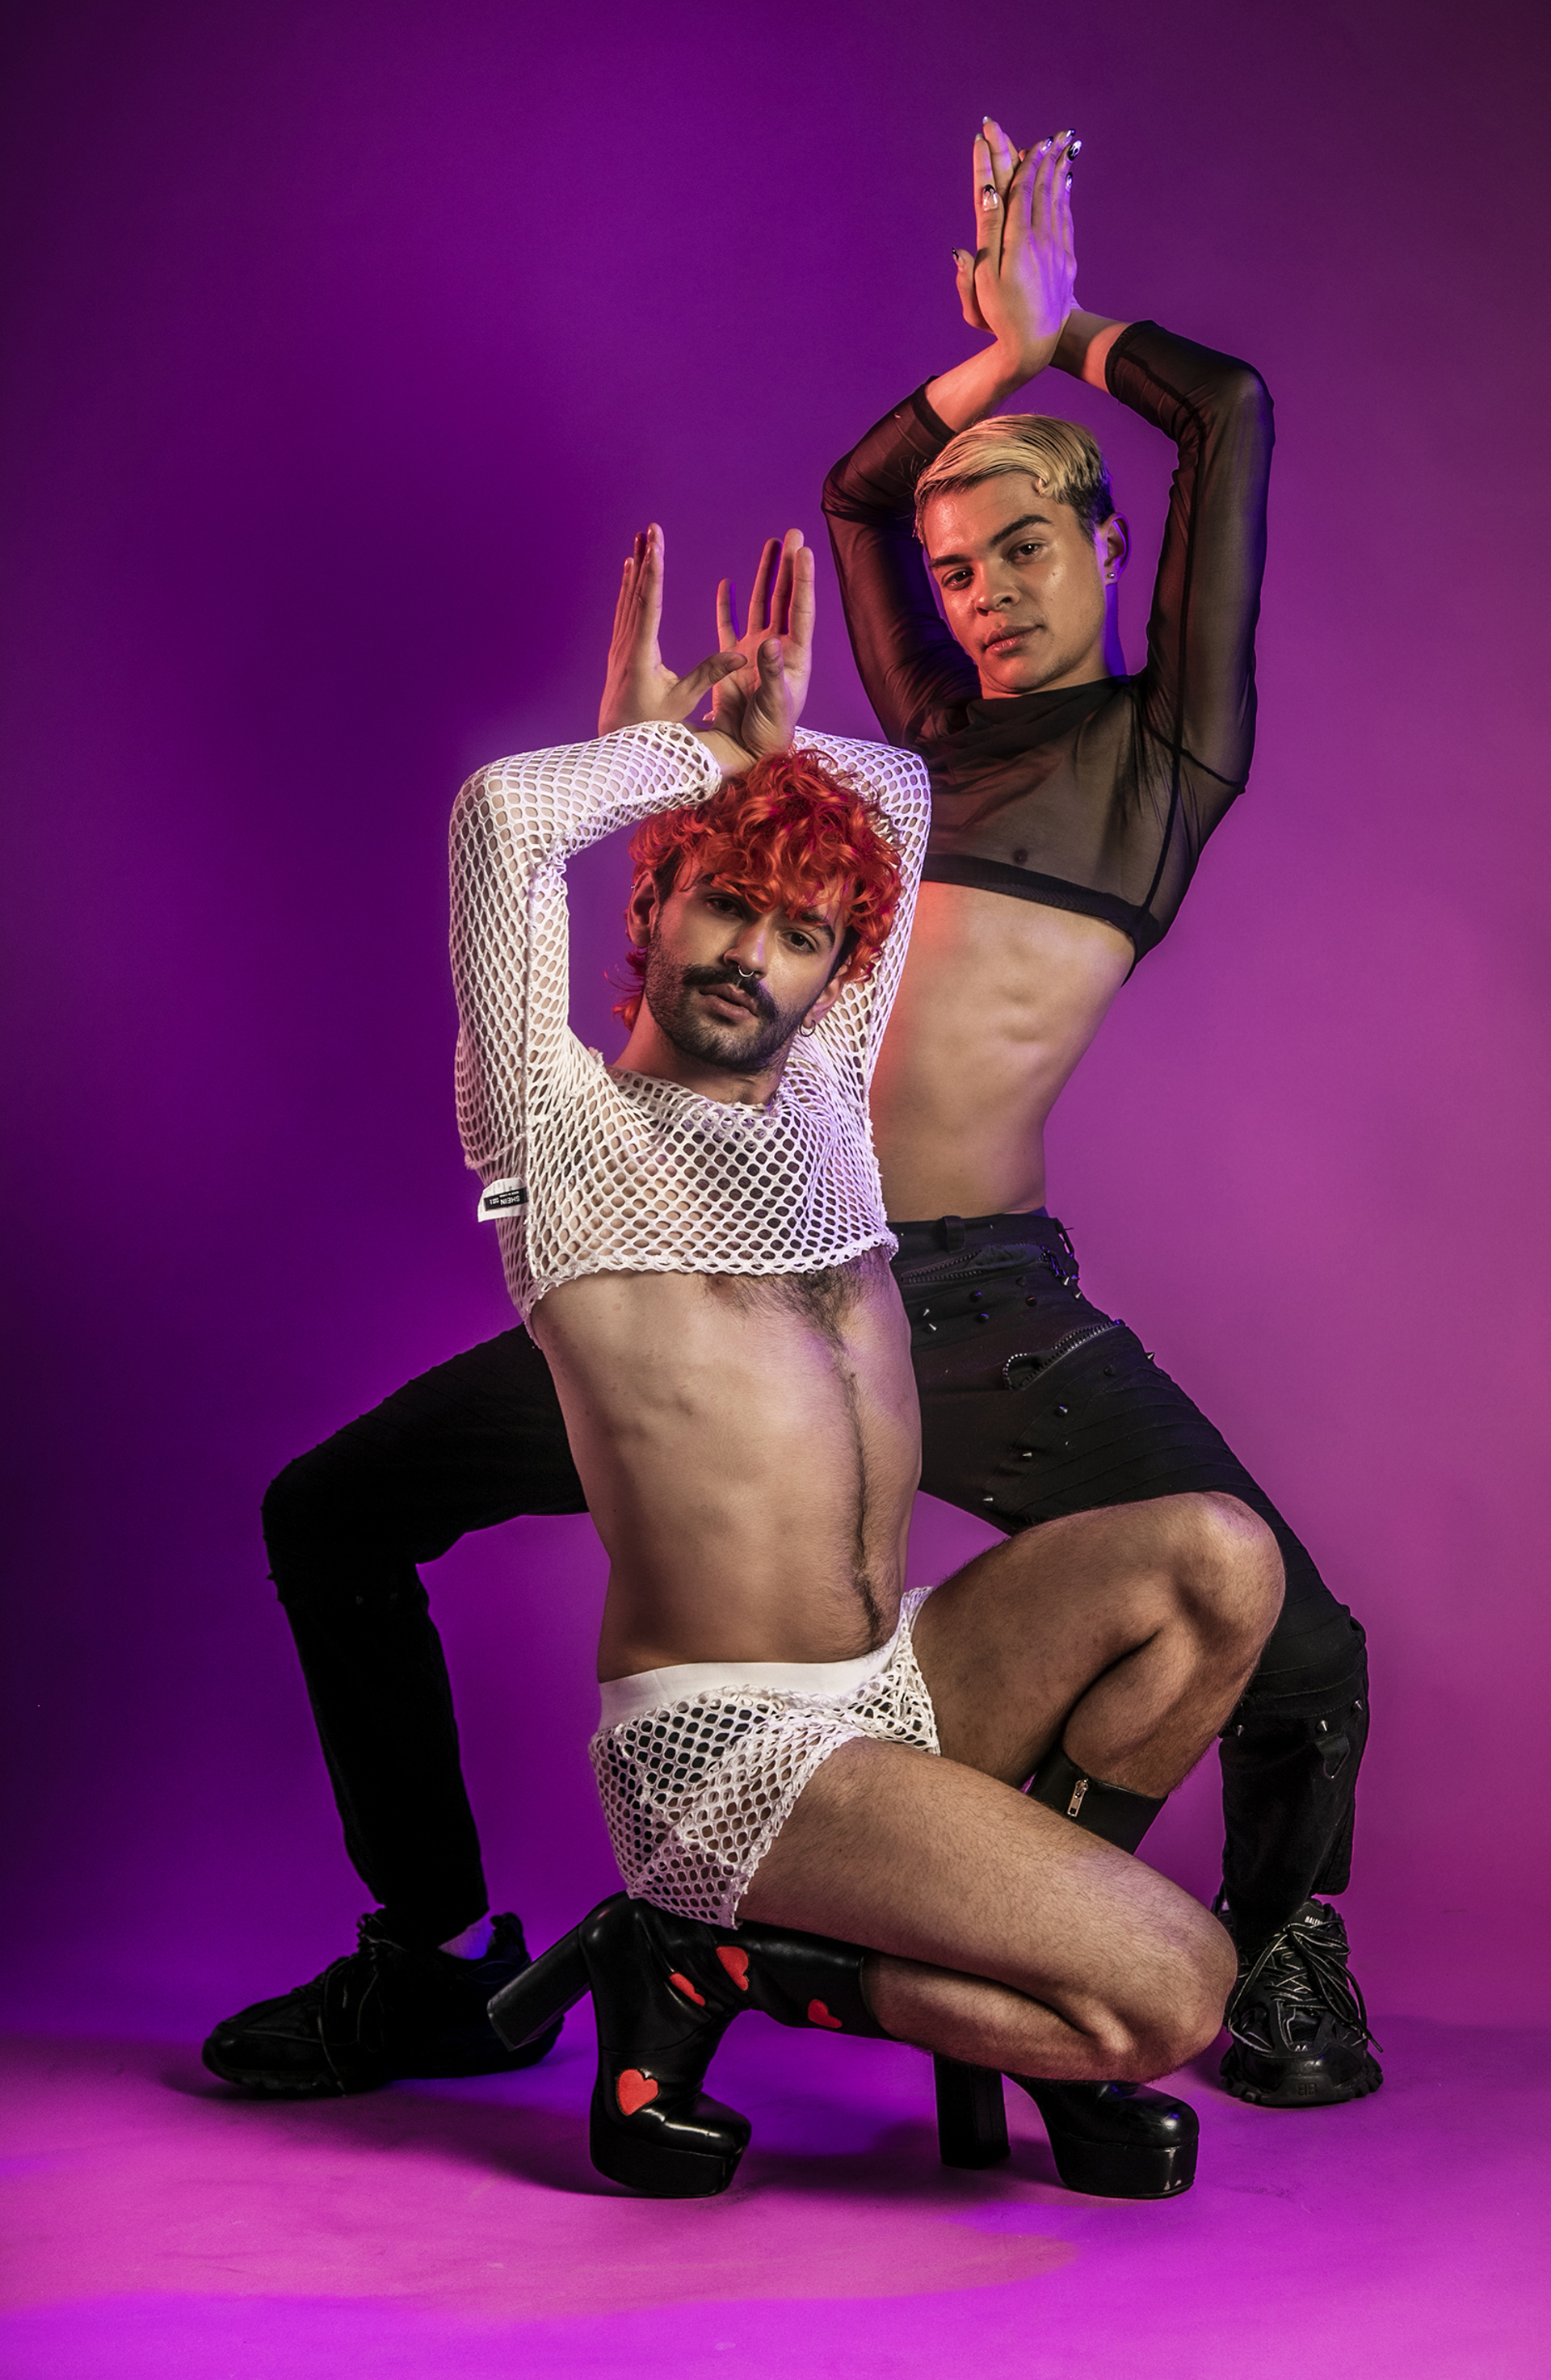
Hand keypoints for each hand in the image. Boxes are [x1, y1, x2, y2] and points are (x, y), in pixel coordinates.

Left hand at [598, 524, 746, 734]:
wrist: (614, 741)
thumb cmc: (650, 725)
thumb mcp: (682, 702)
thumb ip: (709, 675)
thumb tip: (741, 656)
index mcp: (641, 654)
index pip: (650, 604)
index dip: (655, 572)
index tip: (658, 545)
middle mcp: (626, 644)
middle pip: (637, 593)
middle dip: (647, 558)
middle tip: (650, 529)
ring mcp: (619, 645)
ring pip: (628, 597)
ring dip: (637, 567)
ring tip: (641, 539)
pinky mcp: (619, 649)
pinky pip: (625, 609)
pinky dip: (629, 586)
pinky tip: (630, 570)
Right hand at [710, 529, 814, 758]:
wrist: (748, 751)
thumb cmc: (771, 732)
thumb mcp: (775, 704)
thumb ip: (771, 672)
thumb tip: (768, 641)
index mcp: (794, 656)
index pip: (800, 610)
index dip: (803, 580)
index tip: (805, 551)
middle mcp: (777, 647)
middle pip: (784, 598)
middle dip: (789, 566)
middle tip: (793, 533)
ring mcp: (754, 651)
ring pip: (760, 604)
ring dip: (765, 575)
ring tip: (772, 544)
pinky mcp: (732, 660)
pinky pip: (727, 626)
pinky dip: (727, 605)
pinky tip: (727, 584)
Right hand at [952, 117, 1078, 378]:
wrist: (1038, 345)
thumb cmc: (1002, 317)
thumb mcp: (985, 280)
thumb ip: (986, 234)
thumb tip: (985, 195)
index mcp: (1015, 241)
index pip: (1009, 188)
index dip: (998, 159)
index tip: (986, 134)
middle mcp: (1038, 238)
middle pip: (1034, 183)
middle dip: (1028, 151)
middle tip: (1019, 126)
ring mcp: (1055, 246)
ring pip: (1055, 194)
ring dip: (1053, 163)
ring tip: (1055, 138)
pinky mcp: (1066, 257)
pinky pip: (1065, 214)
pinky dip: (1064, 190)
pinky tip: (1064, 176)